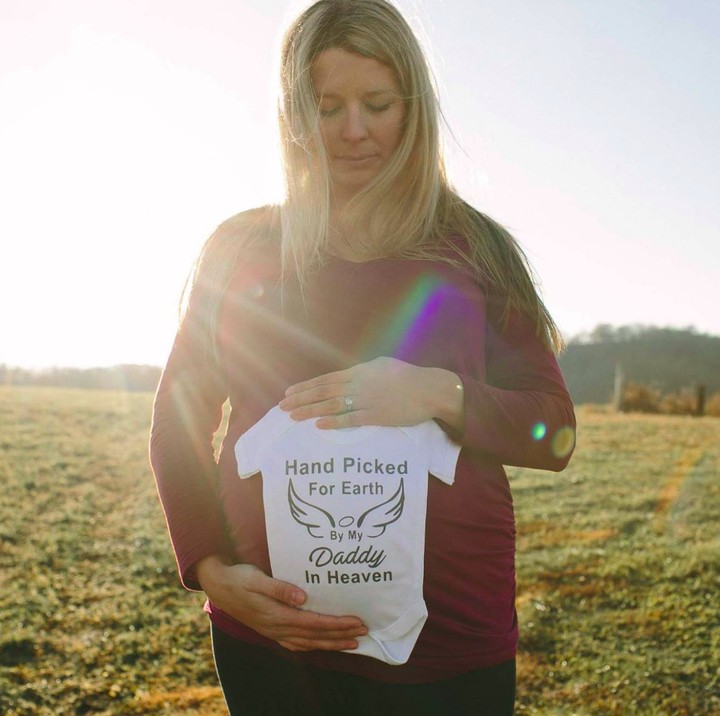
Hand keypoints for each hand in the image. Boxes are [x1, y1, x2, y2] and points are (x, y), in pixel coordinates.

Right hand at [195, 556, 366, 651]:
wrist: (218, 585)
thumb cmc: (239, 578)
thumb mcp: (257, 578)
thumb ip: (279, 588)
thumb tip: (303, 597)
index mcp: (276, 615)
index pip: (313, 623)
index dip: (336, 624)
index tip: (356, 622)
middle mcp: (276, 627)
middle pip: (314, 636)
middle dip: (340, 635)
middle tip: (363, 632)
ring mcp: (273, 631)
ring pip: (307, 643)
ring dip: (330, 643)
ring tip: (351, 642)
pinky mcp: (270, 630)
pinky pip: (296, 643)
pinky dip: (313, 645)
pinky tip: (322, 644)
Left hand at [279, 357, 463, 429]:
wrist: (429, 389)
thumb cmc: (408, 377)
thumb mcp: (382, 366)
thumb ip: (364, 372)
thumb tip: (350, 376)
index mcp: (359, 372)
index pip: (326, 379)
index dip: (306, 387)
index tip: (289, 392)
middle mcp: (358, 384)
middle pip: (323, 392)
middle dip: (301, 399)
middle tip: (282, 407)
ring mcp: (366, 400)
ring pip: (331, 406)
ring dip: (310, 411)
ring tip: (293, 416)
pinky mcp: (376, 415)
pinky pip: (350, 419)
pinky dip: (333, 422)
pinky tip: (318, 425)